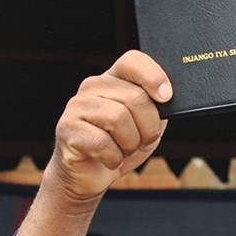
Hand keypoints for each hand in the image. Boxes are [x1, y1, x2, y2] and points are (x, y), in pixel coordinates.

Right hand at [50, 51, 170, 201]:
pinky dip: (114, 158)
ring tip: (125, 151)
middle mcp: (93, 87)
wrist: (88, 174)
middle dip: (149, 128)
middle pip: (135, 98)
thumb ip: (156, 108)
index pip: (132, 62)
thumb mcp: (144, 124)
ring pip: (118, 119)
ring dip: (131, 144)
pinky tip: (111, 160)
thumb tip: (168, 98)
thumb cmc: (119, 146)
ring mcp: (77, 106)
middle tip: (145, 142)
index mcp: (113, 79)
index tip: (166, 97)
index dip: (153, 77)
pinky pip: (102, 143)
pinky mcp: (67, 129)